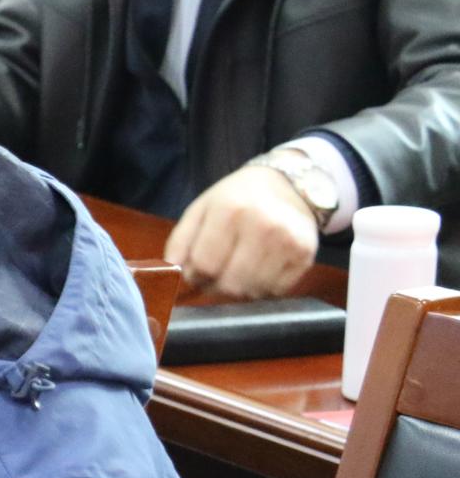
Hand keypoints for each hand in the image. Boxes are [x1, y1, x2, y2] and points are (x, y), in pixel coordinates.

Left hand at [165, 165, 319, 298]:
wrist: (288, 185)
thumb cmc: (236, 200)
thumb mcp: (201, 210)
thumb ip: (179, 241)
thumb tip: (170, 272)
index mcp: (231, 210)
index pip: (204, 265)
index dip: (195, 274)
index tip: (198, 269)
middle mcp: (264, 224)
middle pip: (229, 284)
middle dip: (216, 285)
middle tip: (218, 273)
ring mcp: (289, 241)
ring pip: (252, 292)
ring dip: (239, 289)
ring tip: (238, 269)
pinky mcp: (306, 255)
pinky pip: (276, 291)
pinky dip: (263, 288)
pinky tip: (260, 269)